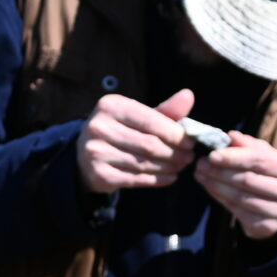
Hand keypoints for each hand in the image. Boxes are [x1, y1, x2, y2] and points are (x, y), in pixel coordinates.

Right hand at [77, 89, 195, 192]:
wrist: (85, 156)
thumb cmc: (119, 131)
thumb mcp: (138, 116)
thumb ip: (165, 110)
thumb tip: (189, 95)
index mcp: (111, 105)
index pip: (151, 121)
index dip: (175, 134)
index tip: (190, 142)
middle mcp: (99, 127)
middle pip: (149, 144)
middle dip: (174, 153)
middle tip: (188, 157)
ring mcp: (96, 152)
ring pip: (144, 163)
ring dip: (168, 167)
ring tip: (181, 166)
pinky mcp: (99, 174)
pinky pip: (136, 179)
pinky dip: (157, 180)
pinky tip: (170, 178)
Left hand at [196, 133, 276, 240]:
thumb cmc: (274, 173)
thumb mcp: (268, 155)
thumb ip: (250, 146)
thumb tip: (231, 136)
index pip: (261, 161)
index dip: (234, 157)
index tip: (212, 154)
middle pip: (249, 180)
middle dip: (220, 171)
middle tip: (201, 164)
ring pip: (240, 197)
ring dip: (215, 185)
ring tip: (201, 175)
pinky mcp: (268, 228)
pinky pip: (237, 211)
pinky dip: (220, 198)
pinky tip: (210, 188)